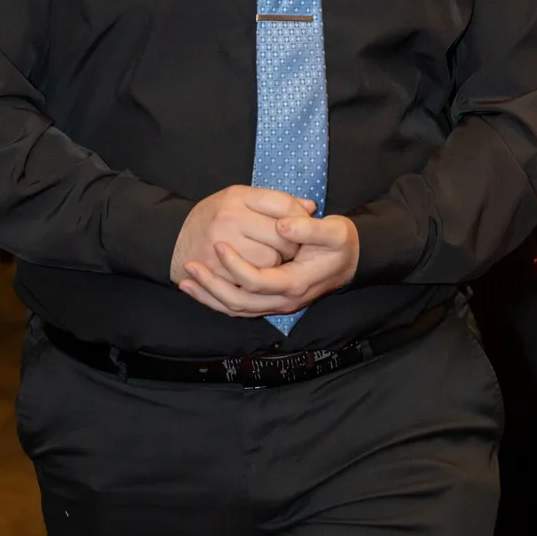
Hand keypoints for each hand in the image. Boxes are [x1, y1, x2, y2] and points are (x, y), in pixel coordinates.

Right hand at [170, 185, 308, 287]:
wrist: (171, 239)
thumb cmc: (214, 216)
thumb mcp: (240, 197)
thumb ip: (276, 201)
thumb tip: (310, 207)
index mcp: (237, 197)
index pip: (283, 205)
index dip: (299, 215)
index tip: (302, 223)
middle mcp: (229, 220)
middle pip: (281, 236)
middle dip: (291, 244)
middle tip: (289, 247)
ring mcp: (222, 247)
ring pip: (270, 261)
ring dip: (277, 264)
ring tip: (273, 260)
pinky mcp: (217, 272)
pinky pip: (252, 280)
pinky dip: (260, 279)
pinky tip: (258, 273)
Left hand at [178, 213, 359, 318]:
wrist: (351, 261)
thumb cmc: (341, 243)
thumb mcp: (335, 230)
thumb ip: (309, 228)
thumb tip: (283, 226)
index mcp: (296, 282)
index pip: (259, 281)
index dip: (236, 265)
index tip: (219, 244)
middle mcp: (284, 299)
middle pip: (241, 303)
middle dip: (212, 286)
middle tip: (190, 265)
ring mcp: (276, 304)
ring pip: (236, 309)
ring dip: (209, 296)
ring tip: (186, 279)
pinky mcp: (270, 301)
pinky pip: (238, 307)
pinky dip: (216, 300)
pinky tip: (200, 288)